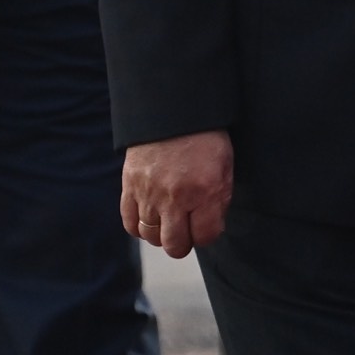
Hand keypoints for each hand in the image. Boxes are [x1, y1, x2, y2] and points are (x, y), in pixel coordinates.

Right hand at [121, 130, 233, 258]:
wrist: (172, 107)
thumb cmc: (203, 136)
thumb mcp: (224, 167)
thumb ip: (218, 201)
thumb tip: (208, 227)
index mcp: (204, 191)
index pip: (205, 237)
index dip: (206, 234)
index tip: (205, 224)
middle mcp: (175, 197)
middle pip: (175, 246)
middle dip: (183, 241)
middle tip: (186, 227)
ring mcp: (149, 193)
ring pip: (151, 237)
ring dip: (161, 232)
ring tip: (167, 218)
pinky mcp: (129, 185)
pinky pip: (130, 222)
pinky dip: (139, 225)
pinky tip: (149, 216)